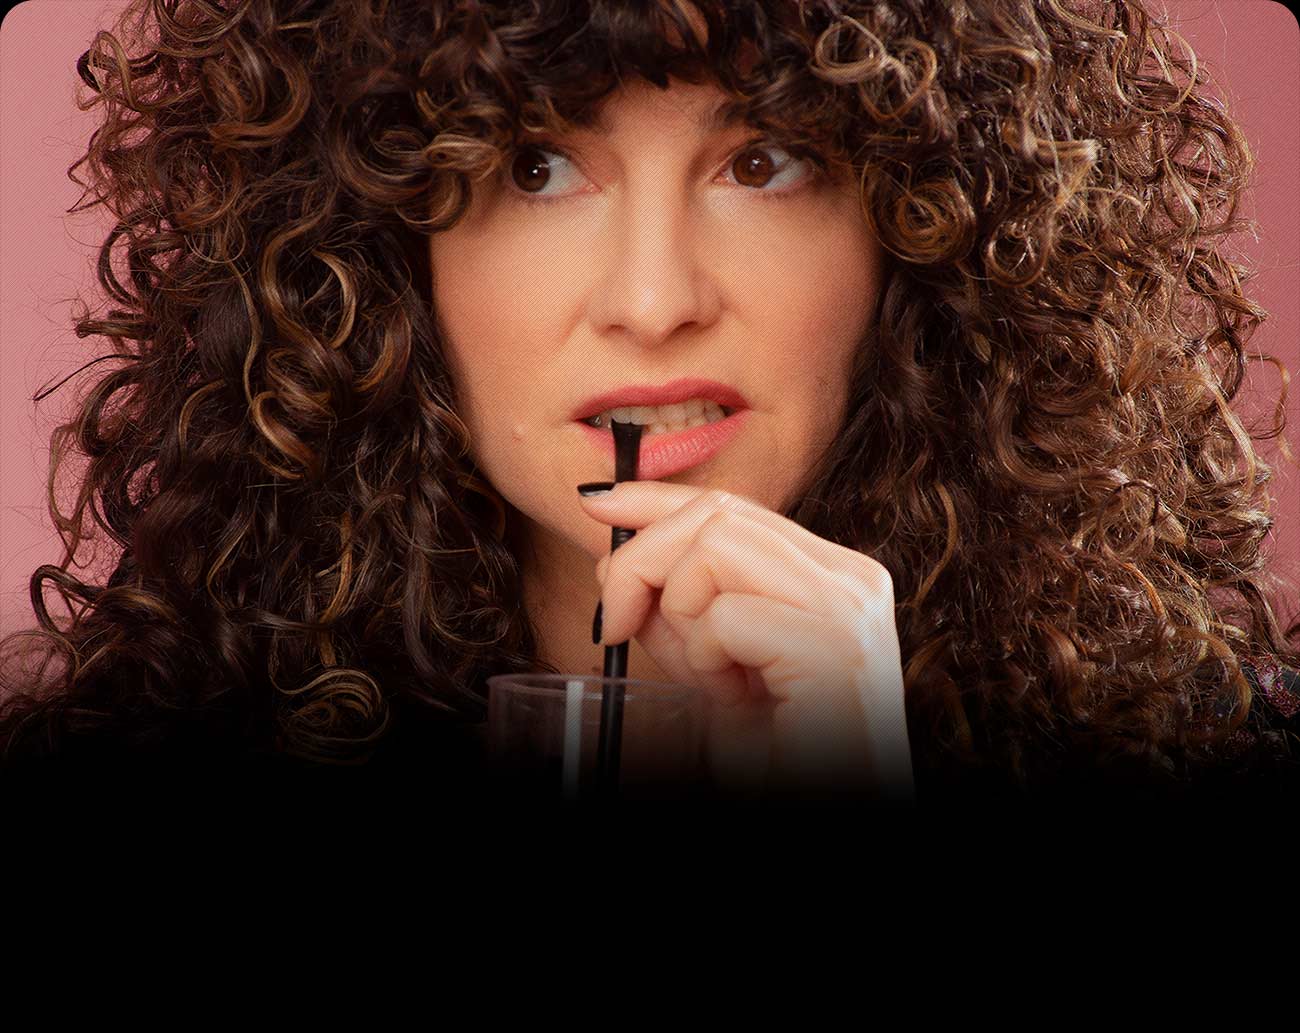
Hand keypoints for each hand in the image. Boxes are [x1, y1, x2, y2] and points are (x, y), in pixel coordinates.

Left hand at [578, 481, 913, 802]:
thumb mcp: (713, 664)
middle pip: (718, 515)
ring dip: (682, 613)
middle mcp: (852, 580)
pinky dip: (706, 661)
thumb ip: (677, 608)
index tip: (598, 507)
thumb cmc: (778, 754)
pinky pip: (725, 617)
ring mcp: (849, 608)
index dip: (658, 501)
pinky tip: (736, 700)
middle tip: (619, 622)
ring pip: (715, 547)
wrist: (826, 805)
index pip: (737, 509)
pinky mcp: (835, 647)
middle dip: (643, 560)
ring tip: (713, 676)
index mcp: (834, 577)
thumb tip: (616, 561)